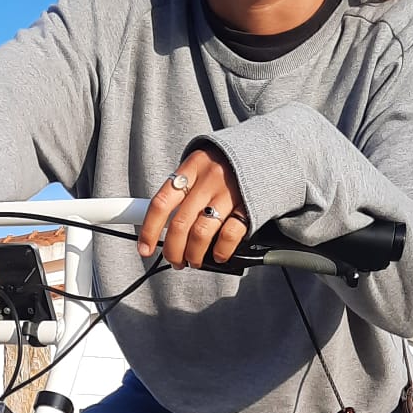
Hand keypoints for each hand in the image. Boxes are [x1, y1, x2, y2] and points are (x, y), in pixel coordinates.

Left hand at [138, 149, 247, 268]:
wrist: (269, 151)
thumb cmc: (226, 166)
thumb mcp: (200, 167)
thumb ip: (184, 191)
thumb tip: (162, 227)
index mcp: (191, 168)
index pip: (161, 203)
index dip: (149, 230)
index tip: (144, 250)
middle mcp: (208, 180)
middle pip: (180, 224)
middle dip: (173, 250)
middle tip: (175, 260)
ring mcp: (229, 193)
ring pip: (201, 233)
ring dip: (193, 255)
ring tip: (193, 261)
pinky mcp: (249, 206)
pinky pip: (229, 235)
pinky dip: (220, 251)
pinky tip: (217, 256)